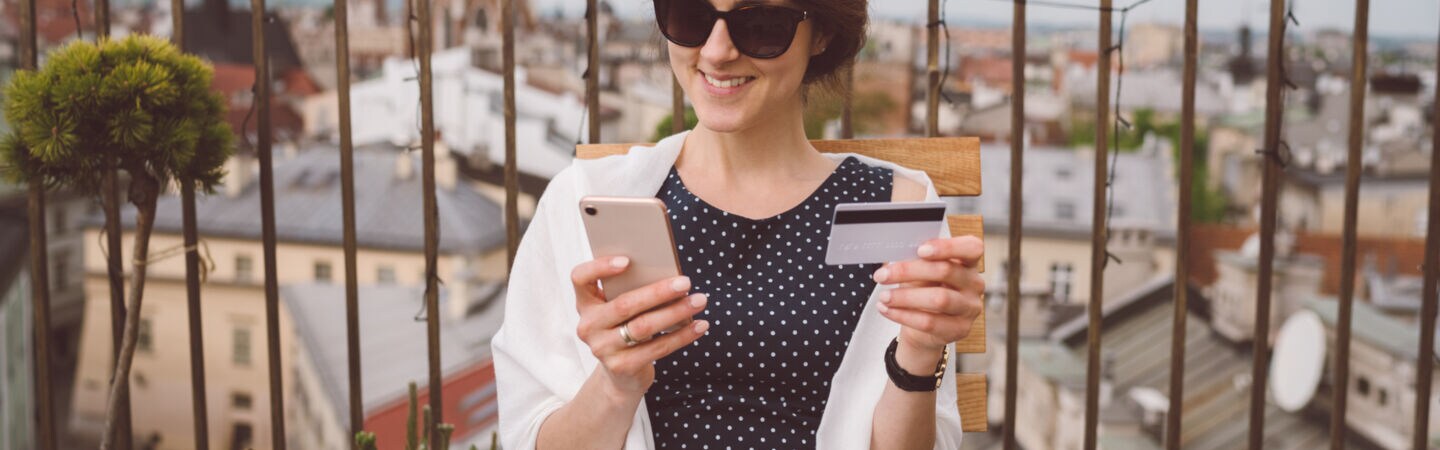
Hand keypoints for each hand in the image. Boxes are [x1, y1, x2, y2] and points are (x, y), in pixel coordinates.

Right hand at [571, 257, 708, 399]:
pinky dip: (682, 335)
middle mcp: (588, 326)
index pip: (580, 278)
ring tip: (699, 301)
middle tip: (686, 282)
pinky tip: (700, 325)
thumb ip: (631, 291)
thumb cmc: (626, 328)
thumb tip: (669, 275)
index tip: (627, 261)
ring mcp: (602, 349)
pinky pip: (657, 348)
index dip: (600, 267)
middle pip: (624, 304)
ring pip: (643, 326)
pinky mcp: (621, 367)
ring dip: (676, 312)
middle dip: (659, 292)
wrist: (621, 375)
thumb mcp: (621, 310)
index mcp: (586, 303)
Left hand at [871, 236, 984, 355]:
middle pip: (946, 271)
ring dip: (905, 297)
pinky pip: (930, 322)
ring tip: (884, 296)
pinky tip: (886, 310)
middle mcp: (974, 284)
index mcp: (968, 262)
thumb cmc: (923, 290)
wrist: (923, 326)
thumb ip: (916, 262)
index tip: (920, 250)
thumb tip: (895, 257)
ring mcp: (970, 308)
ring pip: (939, 299)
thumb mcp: (920, 272)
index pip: (971, 248)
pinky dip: (903, 315)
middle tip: (882, 275)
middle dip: (909, 271)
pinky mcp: (960, 329)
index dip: (948, 247)